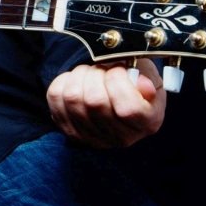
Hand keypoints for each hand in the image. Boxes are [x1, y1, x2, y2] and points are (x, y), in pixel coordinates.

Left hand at [45, 59, 165, 147]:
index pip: (128, 109)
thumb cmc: (135, 83)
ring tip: (90, 72)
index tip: (118, 69)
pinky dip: (63, 81)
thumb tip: (142, 85)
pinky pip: (55, 98)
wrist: (118, 96)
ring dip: (79, 76)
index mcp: (148, 123)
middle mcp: (123, 137)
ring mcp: (94, 138)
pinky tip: (77, 80)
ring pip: (73, 98)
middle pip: (95, 102)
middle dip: (96, 74)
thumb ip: (147, 78)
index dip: (118, 82)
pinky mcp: (71, 131)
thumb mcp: (150, 75)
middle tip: (102, 67)